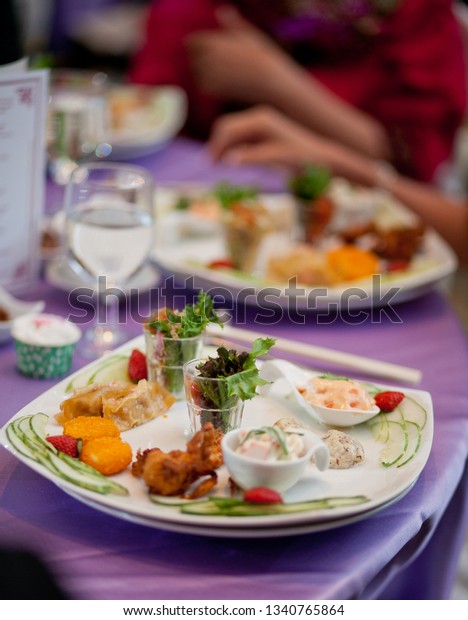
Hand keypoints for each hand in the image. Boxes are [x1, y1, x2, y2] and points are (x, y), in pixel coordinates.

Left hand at [185, 6, 292, 101]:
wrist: (270, 81)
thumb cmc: (262, 57)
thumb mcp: (248, 35)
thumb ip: (231, 24)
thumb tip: (220, 10)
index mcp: (214, 41)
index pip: (192, 42)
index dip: (198, 46)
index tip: (209, 51)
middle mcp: (209, 57)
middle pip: (193, 58)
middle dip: (201, 60)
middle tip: (222, 66)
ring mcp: (209, 74)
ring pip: (197, 73)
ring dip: (205, 74)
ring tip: (226, 75)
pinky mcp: (212, 90)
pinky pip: (204, 87)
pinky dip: (211, 87)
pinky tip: (226, 86)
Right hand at [208, 106, 334, 168]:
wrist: (321, 157)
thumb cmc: (300, 158)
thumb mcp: (275, 159)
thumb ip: (252, 157)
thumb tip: (228, 160)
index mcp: (260, 120)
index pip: (228, 129)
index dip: (216, 145)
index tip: (209, 164)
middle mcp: (259, 118)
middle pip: (227, 128)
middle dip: (216, 145)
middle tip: (209, 166)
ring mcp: (261, 124)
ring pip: (233, 134)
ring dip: (224, 147)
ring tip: (217, 166)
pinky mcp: (263, 133)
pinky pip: (241, 139)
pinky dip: (233, 149)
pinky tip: (231, 162)